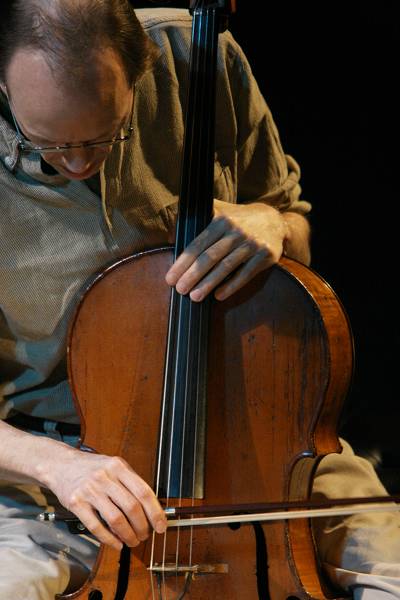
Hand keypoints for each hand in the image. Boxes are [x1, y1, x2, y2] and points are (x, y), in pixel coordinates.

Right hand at [45, 448, 166, 550]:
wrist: (60, 464)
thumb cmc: (91, 467)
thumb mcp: (114, 466)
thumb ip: (130, 482)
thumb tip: (151, 507)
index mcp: (118, 467)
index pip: (144, 492)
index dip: (155, 512)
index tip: (161, 525)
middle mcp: (105, 477)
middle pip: (132, 507)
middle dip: (142, 527)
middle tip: (145, 535)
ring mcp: (90, 490)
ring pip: (116, 519)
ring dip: (128, 535)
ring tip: (132, 541)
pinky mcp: (76, 503)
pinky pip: (96, 526)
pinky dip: (109, 539)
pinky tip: (116, 543)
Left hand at [166, 199, 287, 301]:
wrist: (274, 220)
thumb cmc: (239, 219)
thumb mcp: (219, 211)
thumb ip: (197, 217)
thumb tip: (171, 234)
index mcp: (221, 220)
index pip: (198, 244)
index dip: (183, 262)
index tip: (170, 278)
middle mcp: (236, 231)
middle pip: (210, 256)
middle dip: (193, 275)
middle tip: (180, 290)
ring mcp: (252, 243)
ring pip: (227, 267)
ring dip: (209, 283)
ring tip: (195, 297)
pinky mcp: (265, 255)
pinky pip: (246, 273)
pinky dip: (232, 286)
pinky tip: (219, 296)